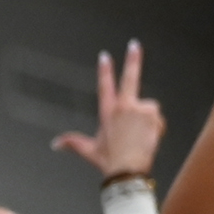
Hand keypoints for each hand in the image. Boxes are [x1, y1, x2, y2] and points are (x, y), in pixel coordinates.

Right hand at [55, 40, 164, 180]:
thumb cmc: (109, 161)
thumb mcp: (90, 151)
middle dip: (132, 59)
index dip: (105, 70)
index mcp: (107, 112)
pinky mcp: (152, 115)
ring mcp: (139, 110)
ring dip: (147, 120)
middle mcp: (123, 107)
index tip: (105, 56)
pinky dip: (156, 128)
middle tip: (134, 44)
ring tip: (139, 138)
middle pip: (130, 78)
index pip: (105, 87)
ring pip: (148, 108)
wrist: (127, 169)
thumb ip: (73, 143)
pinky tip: (148, 139)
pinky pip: (158, 119)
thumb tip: (55, 144)